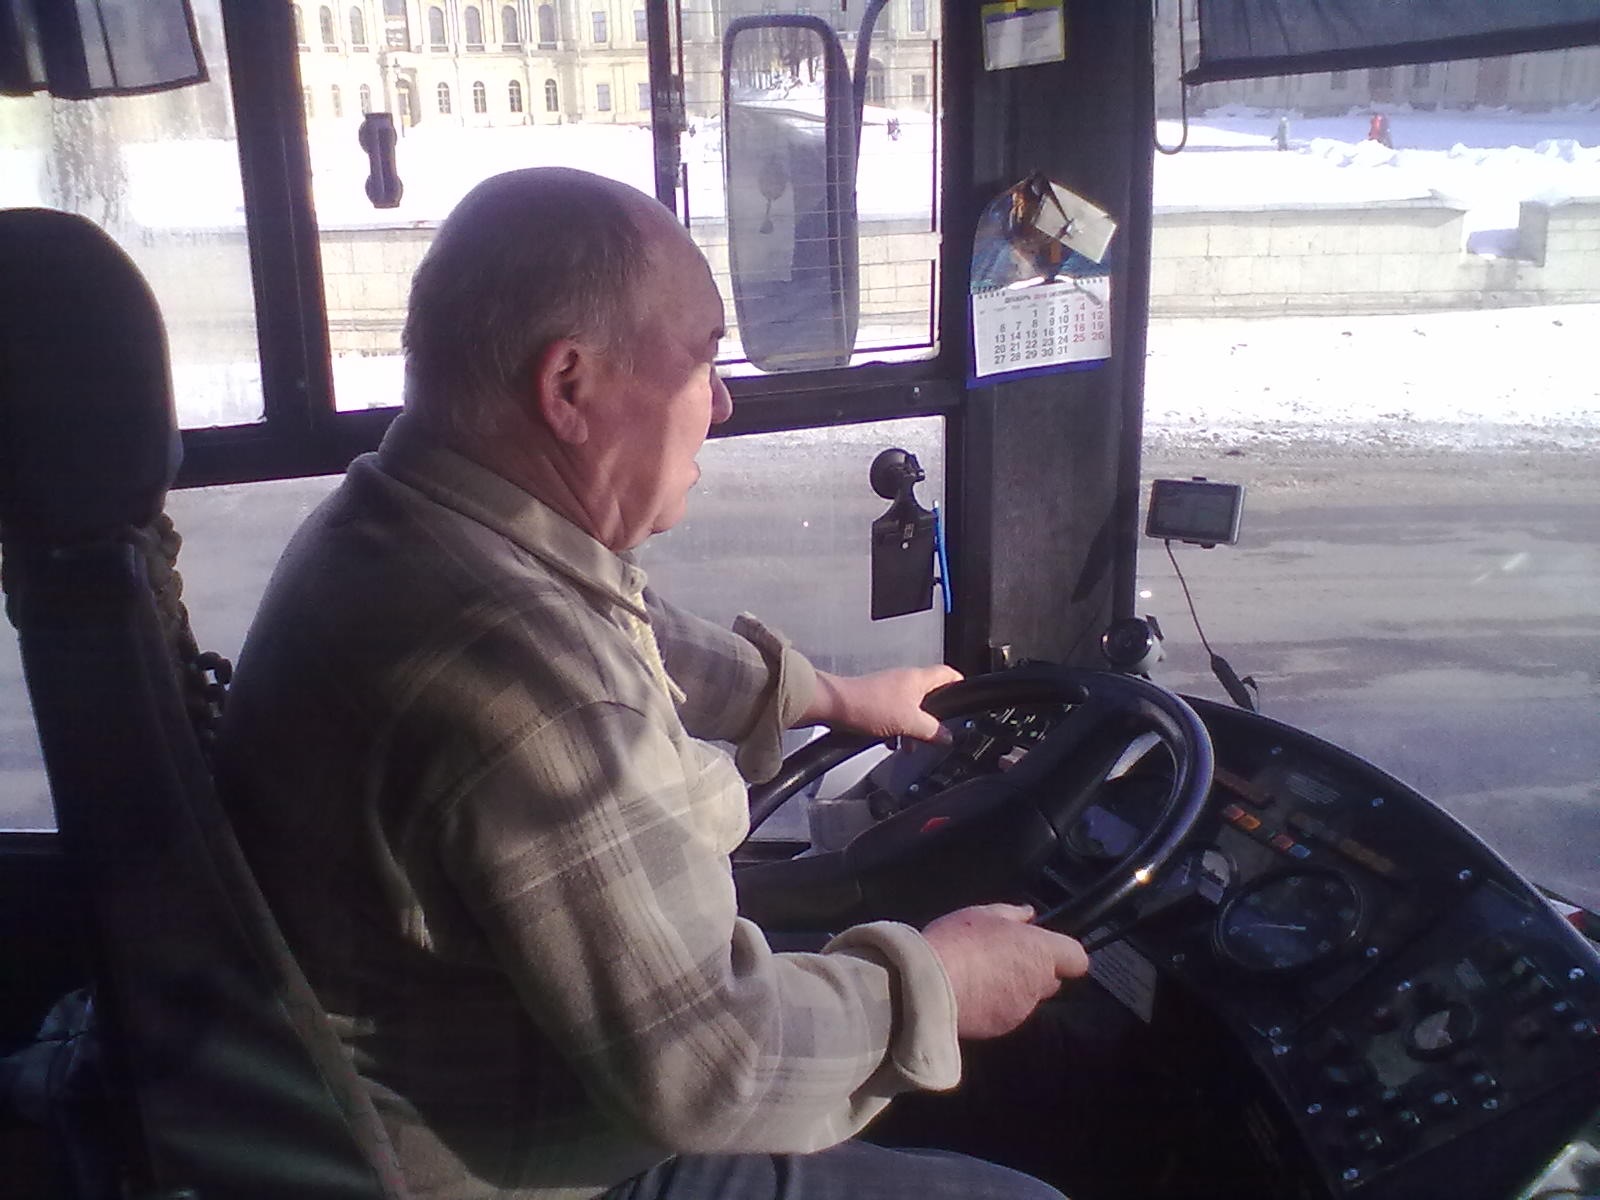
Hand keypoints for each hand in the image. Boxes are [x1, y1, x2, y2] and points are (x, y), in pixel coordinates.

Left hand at [800, 664, 961, 743]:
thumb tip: (946, 737)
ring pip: (910, 708)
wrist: (835, 706)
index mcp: (918, 679)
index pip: (947, 674)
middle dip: (932, 718)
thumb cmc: (869, 705)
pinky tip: (890, 741)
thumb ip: (931, 731)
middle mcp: (904, 680)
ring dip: (912, 727)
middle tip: (935, 733)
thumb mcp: (909, 723)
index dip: (959, 684)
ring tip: (908, 745)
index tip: (965, 695)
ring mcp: (888, 689)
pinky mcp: (874, 699)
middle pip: (929, 696)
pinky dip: (895, 727)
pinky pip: (893, 713)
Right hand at [922, 903, 1088, 1039]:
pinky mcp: (1003, 1028)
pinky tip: (972, 994)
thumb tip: (1029, 914)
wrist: (930, 988)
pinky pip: (1007, 1014)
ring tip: (981, 976)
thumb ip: (1012, 913)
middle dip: (1035, 971)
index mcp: (1041, 952)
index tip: (1041, 947)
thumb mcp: (981, 914)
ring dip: (1014, 988)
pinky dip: (996, 1006)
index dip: (1062, 954)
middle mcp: (1039, 984)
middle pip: (1051, 979)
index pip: (1077, 959)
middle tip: (1003, 958)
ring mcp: (1022, 1010)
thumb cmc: (958, 942)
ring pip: (1028, 998)